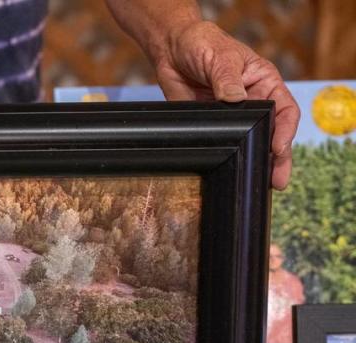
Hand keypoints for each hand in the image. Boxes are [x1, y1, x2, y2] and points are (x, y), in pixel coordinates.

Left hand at [154, 20, 299, 189]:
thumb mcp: (221, 58)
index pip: (283, 111)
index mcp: (264, 84)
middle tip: (277, 180)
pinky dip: (227, 161)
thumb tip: (235, 99)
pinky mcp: (212, 127)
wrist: (172, 50)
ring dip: (254, 163)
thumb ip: (228, 79)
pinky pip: (221, 146)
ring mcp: (232, 118)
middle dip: (276, 158)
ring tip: (259, 184)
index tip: (278, 148)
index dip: (284, 131)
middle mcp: (253, 104)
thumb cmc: (203, 45)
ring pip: (248, 144)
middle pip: (271, 134)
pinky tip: (230, 174)